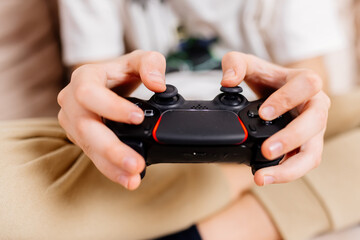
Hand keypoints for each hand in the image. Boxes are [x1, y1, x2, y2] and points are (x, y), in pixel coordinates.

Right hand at [57, 50, 166, 189]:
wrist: (109, 83)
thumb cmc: (122, 71)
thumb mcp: (140, 59)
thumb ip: (152, 64)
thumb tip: (158, 84)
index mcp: (85, 78)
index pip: (90, 93)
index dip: (112, 107)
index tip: (137, 118)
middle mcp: (72, 101)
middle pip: (85, 128)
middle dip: (111, 149)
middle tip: (136, 164)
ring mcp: (73, 122)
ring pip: (88, 147)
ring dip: (111, 165)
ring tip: (133, 178)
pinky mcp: (80, 138)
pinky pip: (93, 156)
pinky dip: (111, 169)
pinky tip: (128, 179)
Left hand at [221, 52, 330, 185]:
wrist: (276, 91)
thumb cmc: (268, 79)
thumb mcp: (250, 64)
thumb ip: (235, 64)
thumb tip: (228, 80)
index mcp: (306, 82)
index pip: (306, 87)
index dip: (286, 100)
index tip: (263, 113)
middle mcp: (315, 106)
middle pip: (315, 123)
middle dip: (291, 138)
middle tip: (266, 150)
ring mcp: (314, 129)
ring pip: (313, 152)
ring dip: (290, 167)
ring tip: (263, 176)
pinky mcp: (307, 146)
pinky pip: (303, 163)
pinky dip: (286, 173)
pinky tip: (265, 177)